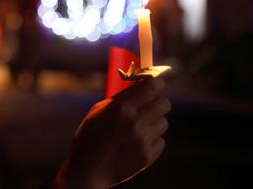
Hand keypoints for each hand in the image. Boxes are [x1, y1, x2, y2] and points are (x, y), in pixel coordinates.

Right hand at [52, 77, 170, 187]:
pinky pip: (160, 141)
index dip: (157, 83)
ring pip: (164, 123)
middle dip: (158, 104)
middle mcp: (134, 121)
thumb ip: (119, 98)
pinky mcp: (147, 156)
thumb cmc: (90, 137)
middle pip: (164, 103)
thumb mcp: (97, 111)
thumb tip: (137, 85)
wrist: (88, 170)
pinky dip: (151, 142)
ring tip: (139, 130)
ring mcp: (142, 140)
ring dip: (154, 124)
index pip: (151, 86)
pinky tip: (137, 145)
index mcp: (121, 107)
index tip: (157, 84)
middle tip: (149, 108)